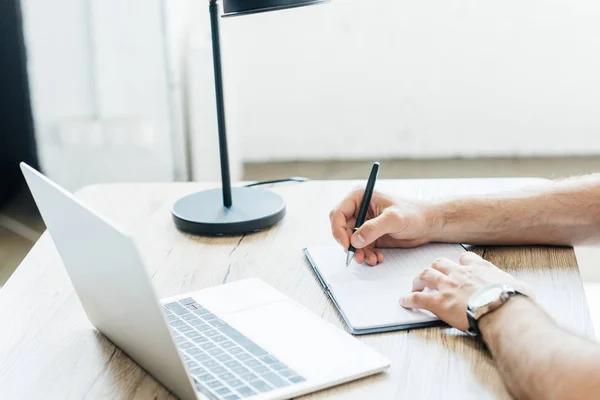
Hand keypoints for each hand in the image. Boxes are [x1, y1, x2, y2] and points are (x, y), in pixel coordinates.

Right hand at [329, 188, 437, 264]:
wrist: (427, 225)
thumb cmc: (413, 214)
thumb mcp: (393, 219)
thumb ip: (373, 228)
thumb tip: (355, 240)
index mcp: (360, 197)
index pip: (338, 213)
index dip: (338, 230)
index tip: (346, 245)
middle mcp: (358, 209)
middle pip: (341, 229)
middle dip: (348, 244)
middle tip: (357, 256)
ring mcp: (363, 222)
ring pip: (350, 241)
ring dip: (358, 252)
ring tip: (371, 259)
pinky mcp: (369, 235)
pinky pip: (360, 247)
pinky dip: (366, 254)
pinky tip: (377, 257)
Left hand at [400, 252, 533, 331]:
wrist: (503, 311)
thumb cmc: (514, 302)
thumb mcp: (520, 288)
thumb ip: (515, 287)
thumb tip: (522, 292)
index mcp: (480, 268)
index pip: (466, 258)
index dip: (460, 262)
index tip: (458, 265)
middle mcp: (461, 273)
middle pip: (440, 263)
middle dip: (434, 268)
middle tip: (430, 274)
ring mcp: (448, 286)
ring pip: (425, 275)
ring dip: (418, 279)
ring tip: (414, 285)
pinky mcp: (439, 302)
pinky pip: (418, 298)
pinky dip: (409, 299)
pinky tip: (404, 301)